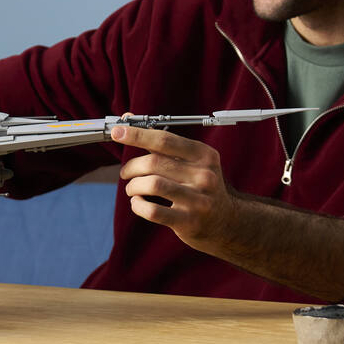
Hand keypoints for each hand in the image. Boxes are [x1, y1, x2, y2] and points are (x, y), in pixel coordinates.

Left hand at [110, 124, 239, 254]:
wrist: (226, 221)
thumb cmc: (200, 186)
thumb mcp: (192, 162)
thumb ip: (162, 144)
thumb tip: (127, 121)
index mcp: (204, 155)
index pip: (165, 140)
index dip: (137, 134)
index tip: (117, 132)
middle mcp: (204, 175)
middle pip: (154, 162)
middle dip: (132, 167)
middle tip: (126, 173)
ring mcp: (198, 200)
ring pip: (152, 184)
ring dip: (133, 186)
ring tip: (132, 188)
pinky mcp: (189, 221)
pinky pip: (153, 211)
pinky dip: (138, 205)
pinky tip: (138, 203)